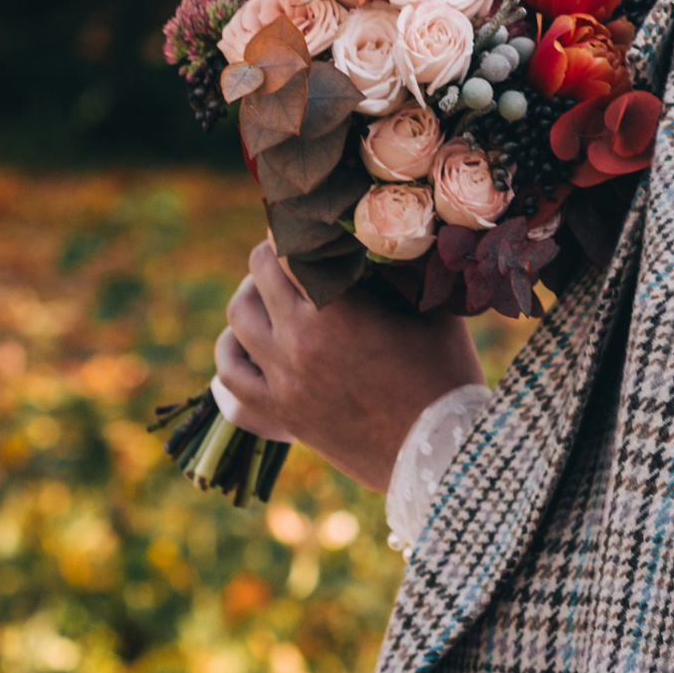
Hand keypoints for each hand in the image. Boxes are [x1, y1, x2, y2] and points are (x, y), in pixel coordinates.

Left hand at [213, 242, 479, 490]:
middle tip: (291, 248)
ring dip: (252, 293)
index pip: (294, 243)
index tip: (305, 217)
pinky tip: (246, 338)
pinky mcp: (278, 411)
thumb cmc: (445, 377)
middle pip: (261, 271)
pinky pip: (229, 370)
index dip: (297, 223)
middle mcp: (299, 339)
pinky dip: (231, 347)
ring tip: (270, 291)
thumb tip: (374, 237)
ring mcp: (283, 378)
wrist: (439, 455)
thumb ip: (397, 272)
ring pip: (238, 315)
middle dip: (275, 251)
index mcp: (337, 309)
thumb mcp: (430, 311)